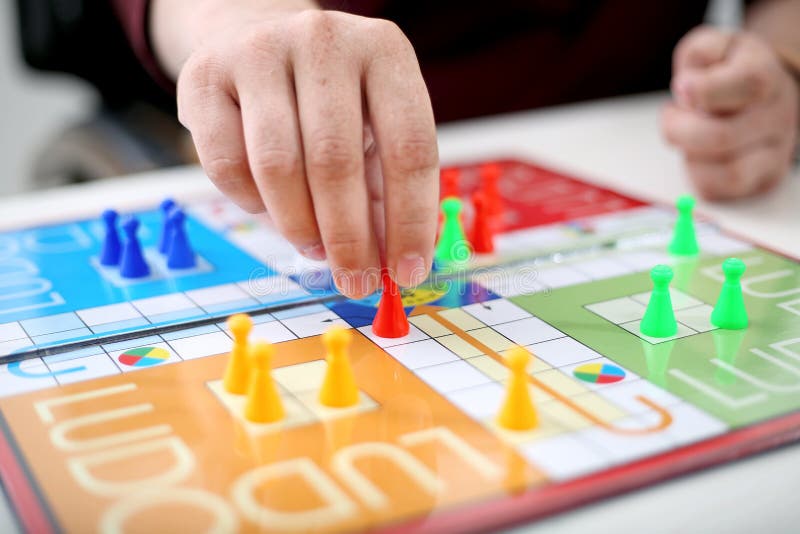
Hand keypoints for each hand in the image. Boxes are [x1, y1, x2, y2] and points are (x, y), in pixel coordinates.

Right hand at [151, 0, 438, 296]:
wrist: (254, 39)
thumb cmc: (328, 100)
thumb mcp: (373, 128)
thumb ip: (385, 191)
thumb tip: (396, 267)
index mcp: (383, 51)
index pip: (408, 147)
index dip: (410, 220)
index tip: (407, 271)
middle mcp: (322, 40)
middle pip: (336, 160)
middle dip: (350, 239)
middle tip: (355, 280)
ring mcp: (258, 52)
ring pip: (278, 166)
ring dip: (300, 227)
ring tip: (315, 249)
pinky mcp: (204, 76)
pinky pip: (227, 165)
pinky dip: (252, 204)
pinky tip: (272, 209)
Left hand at [662, 26, 797, 199]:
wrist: (765, 90)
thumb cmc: (730, 70)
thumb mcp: (712, 47)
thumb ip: (697, 55)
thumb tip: (688, 87)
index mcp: (764, 77)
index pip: (744, 86)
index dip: (700, 90)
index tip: (682, 88)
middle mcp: (777, 116)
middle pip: (721, 137)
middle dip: (679, 129)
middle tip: (673, 116)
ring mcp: (777, 151)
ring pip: (727, 173)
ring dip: (690, 158)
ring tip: (688, 138)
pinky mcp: (765, 178)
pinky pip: (719, 190)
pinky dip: (696, 175)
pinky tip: (697, 156)